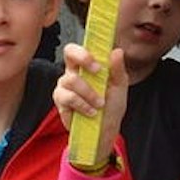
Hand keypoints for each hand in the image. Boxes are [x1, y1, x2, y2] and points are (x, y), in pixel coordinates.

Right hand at [53, 39, 125, 168]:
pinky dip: (82, 104)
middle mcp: (73, 73)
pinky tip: (91, 112)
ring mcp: (64, 87)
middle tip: (98, 72)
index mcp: (87, 66)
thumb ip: (117, 70)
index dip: (85, 49)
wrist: (106, 131)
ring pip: (71, 79)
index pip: (80, 48)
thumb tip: (117, 51)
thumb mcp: (120, 87)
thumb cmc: (111, 107)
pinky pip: (68, 97)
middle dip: (83, 59)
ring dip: (89, 92)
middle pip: (69, 53)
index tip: (98, 62)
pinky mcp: (60, 102)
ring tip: (100, 104)